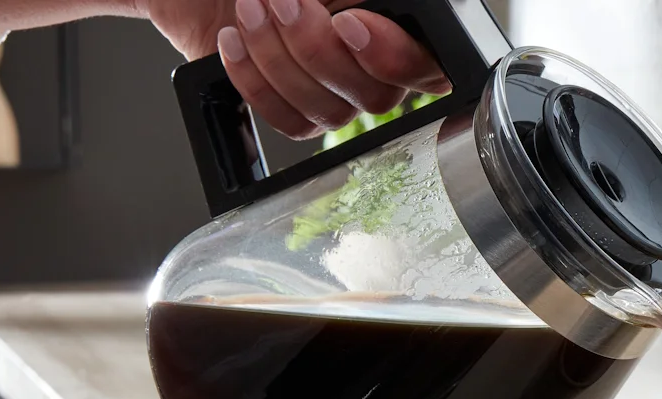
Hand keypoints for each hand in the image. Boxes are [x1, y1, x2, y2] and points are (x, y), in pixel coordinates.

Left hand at [144, 0, 453, 138]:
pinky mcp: (298, 108)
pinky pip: (293, 124)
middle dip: (317, 49)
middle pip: (377, 96)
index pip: (427, 62)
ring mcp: (337, 90)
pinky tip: (234, 42)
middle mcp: (374, 61)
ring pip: (332, 113)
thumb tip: (353, 17)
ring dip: (277, 58)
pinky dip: (255, 83)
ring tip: (249, 9)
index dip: (393, 56)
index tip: (348, 23)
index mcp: (393, 21)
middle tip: (281, 1)